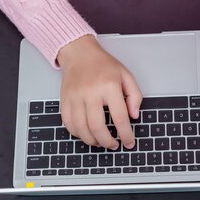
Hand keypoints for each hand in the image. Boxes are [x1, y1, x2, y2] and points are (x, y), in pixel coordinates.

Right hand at [57, 35, 142, 149]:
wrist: (80, 54)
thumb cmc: (103, 65)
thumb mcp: (126, 75)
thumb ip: (135, 96)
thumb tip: (134, 116)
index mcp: (109, 86)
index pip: (120, 117)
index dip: (126, 134)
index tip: (129, 142)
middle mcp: (91, 92)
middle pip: (98, 127)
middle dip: (107, 142)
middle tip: (114, 145)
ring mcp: (75, 97)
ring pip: (81, 128)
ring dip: (92, 141)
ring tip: (100, 142)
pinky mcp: (65, 100)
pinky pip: (68, 123)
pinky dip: (77, 133)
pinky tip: (86, 134)